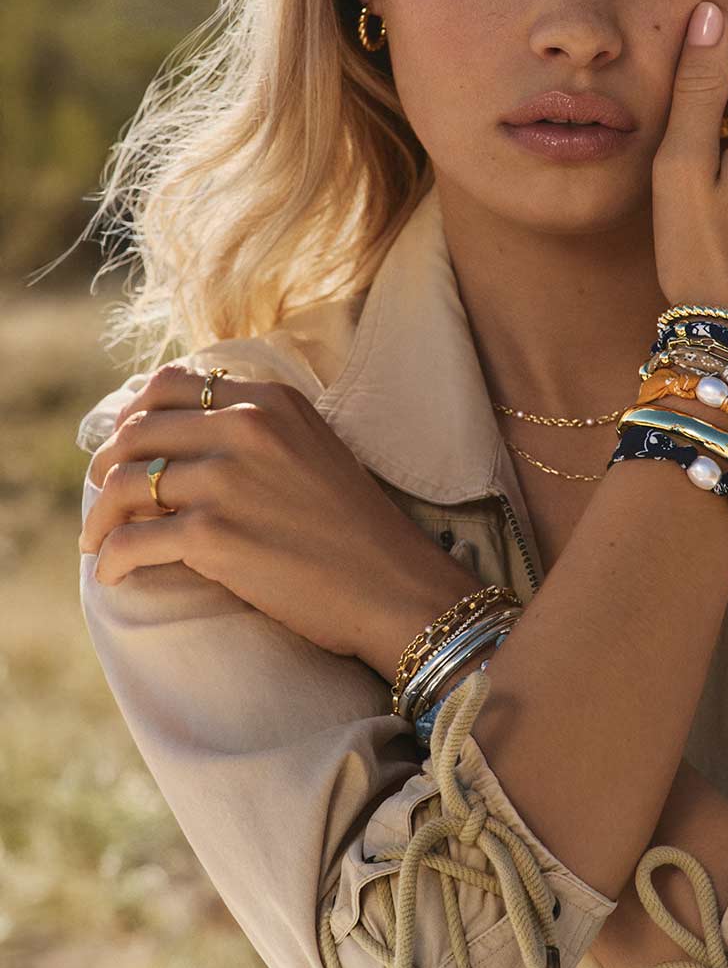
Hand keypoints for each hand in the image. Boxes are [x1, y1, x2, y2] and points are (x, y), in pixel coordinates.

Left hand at [78, 363, 414, 656]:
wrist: (390, 583)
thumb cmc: (354, 526)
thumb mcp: (312, 447)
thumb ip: (257, 430)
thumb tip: (185, 439)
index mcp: (268, 400)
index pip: (171, 385)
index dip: (135, 415)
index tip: (128, 445)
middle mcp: (244, 427)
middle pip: (137, 430)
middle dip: (107, 464)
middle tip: (102, 495)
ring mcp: (225, 479)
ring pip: (123, 483)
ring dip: (100, 518)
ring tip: (98, 541)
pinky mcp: (212, 534)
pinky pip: (131, 540)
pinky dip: (111, 559)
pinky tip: (113, 573)